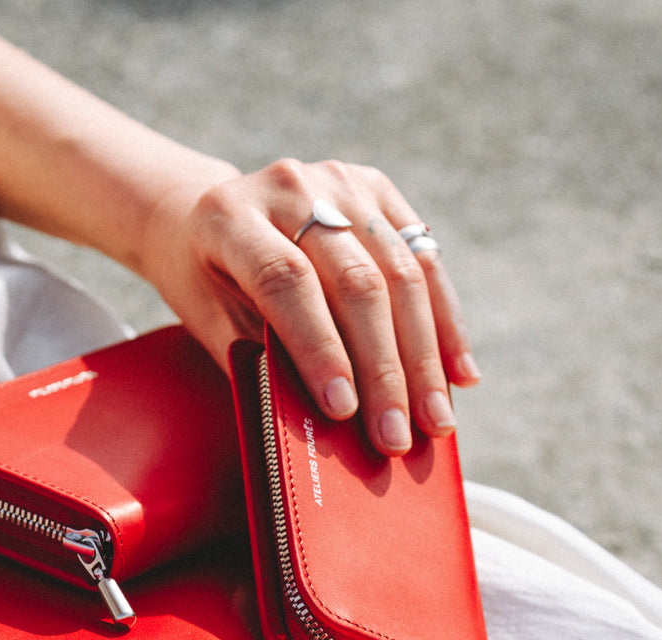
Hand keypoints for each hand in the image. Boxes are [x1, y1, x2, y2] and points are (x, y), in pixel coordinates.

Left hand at [142, 158, 479, 455]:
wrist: (202, 214)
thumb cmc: (206, 284)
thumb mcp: (212, 321)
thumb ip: (262, 358)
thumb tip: (332, 419)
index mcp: (230, 217)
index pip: (287, 282)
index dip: (319, 348)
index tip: (343, 410)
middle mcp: (288, 186)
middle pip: (355, 281)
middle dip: (382, 370)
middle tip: (396, 435)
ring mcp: (338, 181)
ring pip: (400, 272)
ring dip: (424, 357)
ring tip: (435, 419)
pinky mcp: (377, 189)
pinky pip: (424, 260)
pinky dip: (445, 323)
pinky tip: (460, 373)